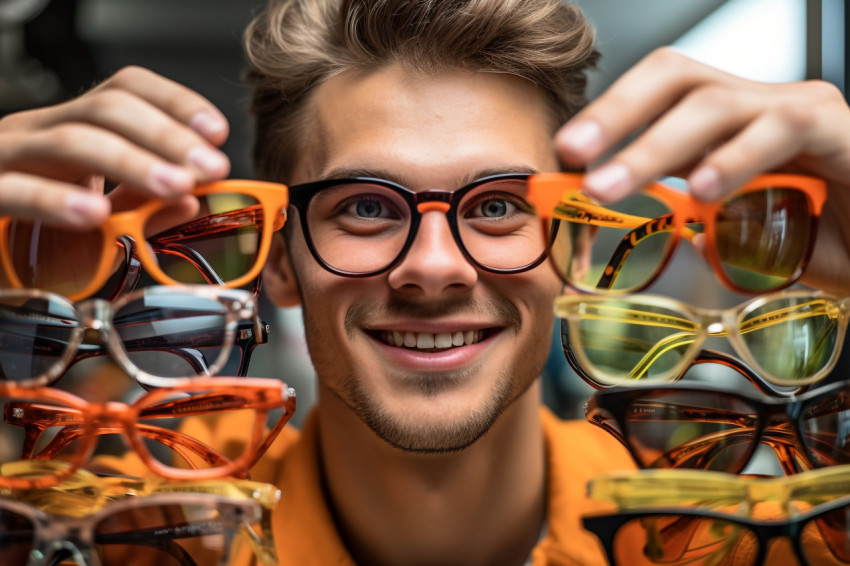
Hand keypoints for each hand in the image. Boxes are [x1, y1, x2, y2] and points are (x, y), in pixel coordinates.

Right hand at [0, 66, 230, 228]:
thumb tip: (192, 200)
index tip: (217, 132)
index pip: (125, 90)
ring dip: (132, 162)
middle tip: (211, 168)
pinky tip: (95, 214)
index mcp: (70, 129)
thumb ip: (140, 208)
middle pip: (107, 109)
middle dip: (168, 137)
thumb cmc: (32, 236)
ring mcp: (5, 158)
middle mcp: (37, 132)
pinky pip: (16, 191)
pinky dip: (57, 202)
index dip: (176, 103)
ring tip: (176, 186)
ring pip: (70, 141)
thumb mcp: (98, 218)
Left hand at [555, 48, 849, 291]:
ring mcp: (799, 109)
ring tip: (611, 186)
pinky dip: (735, 157)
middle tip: (573, 155)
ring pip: (716, 103)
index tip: (564, 153)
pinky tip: (703, 190)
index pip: (659, 93)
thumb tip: (684, 234)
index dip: (609, 115)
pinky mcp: (837, 128)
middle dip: (616, 115)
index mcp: (728, 124)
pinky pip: (781, 128)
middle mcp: (759, 104)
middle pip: (676, 79)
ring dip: (654, 147)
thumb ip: (719, 229)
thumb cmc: (832, 235)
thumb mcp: (756, 237)